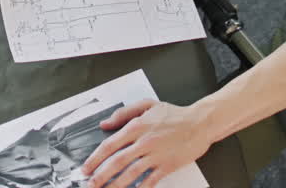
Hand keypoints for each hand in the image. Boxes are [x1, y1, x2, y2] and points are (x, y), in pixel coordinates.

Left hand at [82, 100, 211, 187]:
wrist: (199, 123)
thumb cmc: (174, 115)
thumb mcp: (147, 105)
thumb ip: (123, 113)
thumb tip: (105, 124)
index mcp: (136, 126)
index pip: (109, 145)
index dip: (95, 158)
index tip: (85, 168)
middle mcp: (144, 141)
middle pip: (116, 162)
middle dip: (100, 176)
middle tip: (90, 184)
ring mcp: (155, 155)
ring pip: (130, 173)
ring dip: (115, 185)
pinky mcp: (167, 165)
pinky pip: (150, 180)